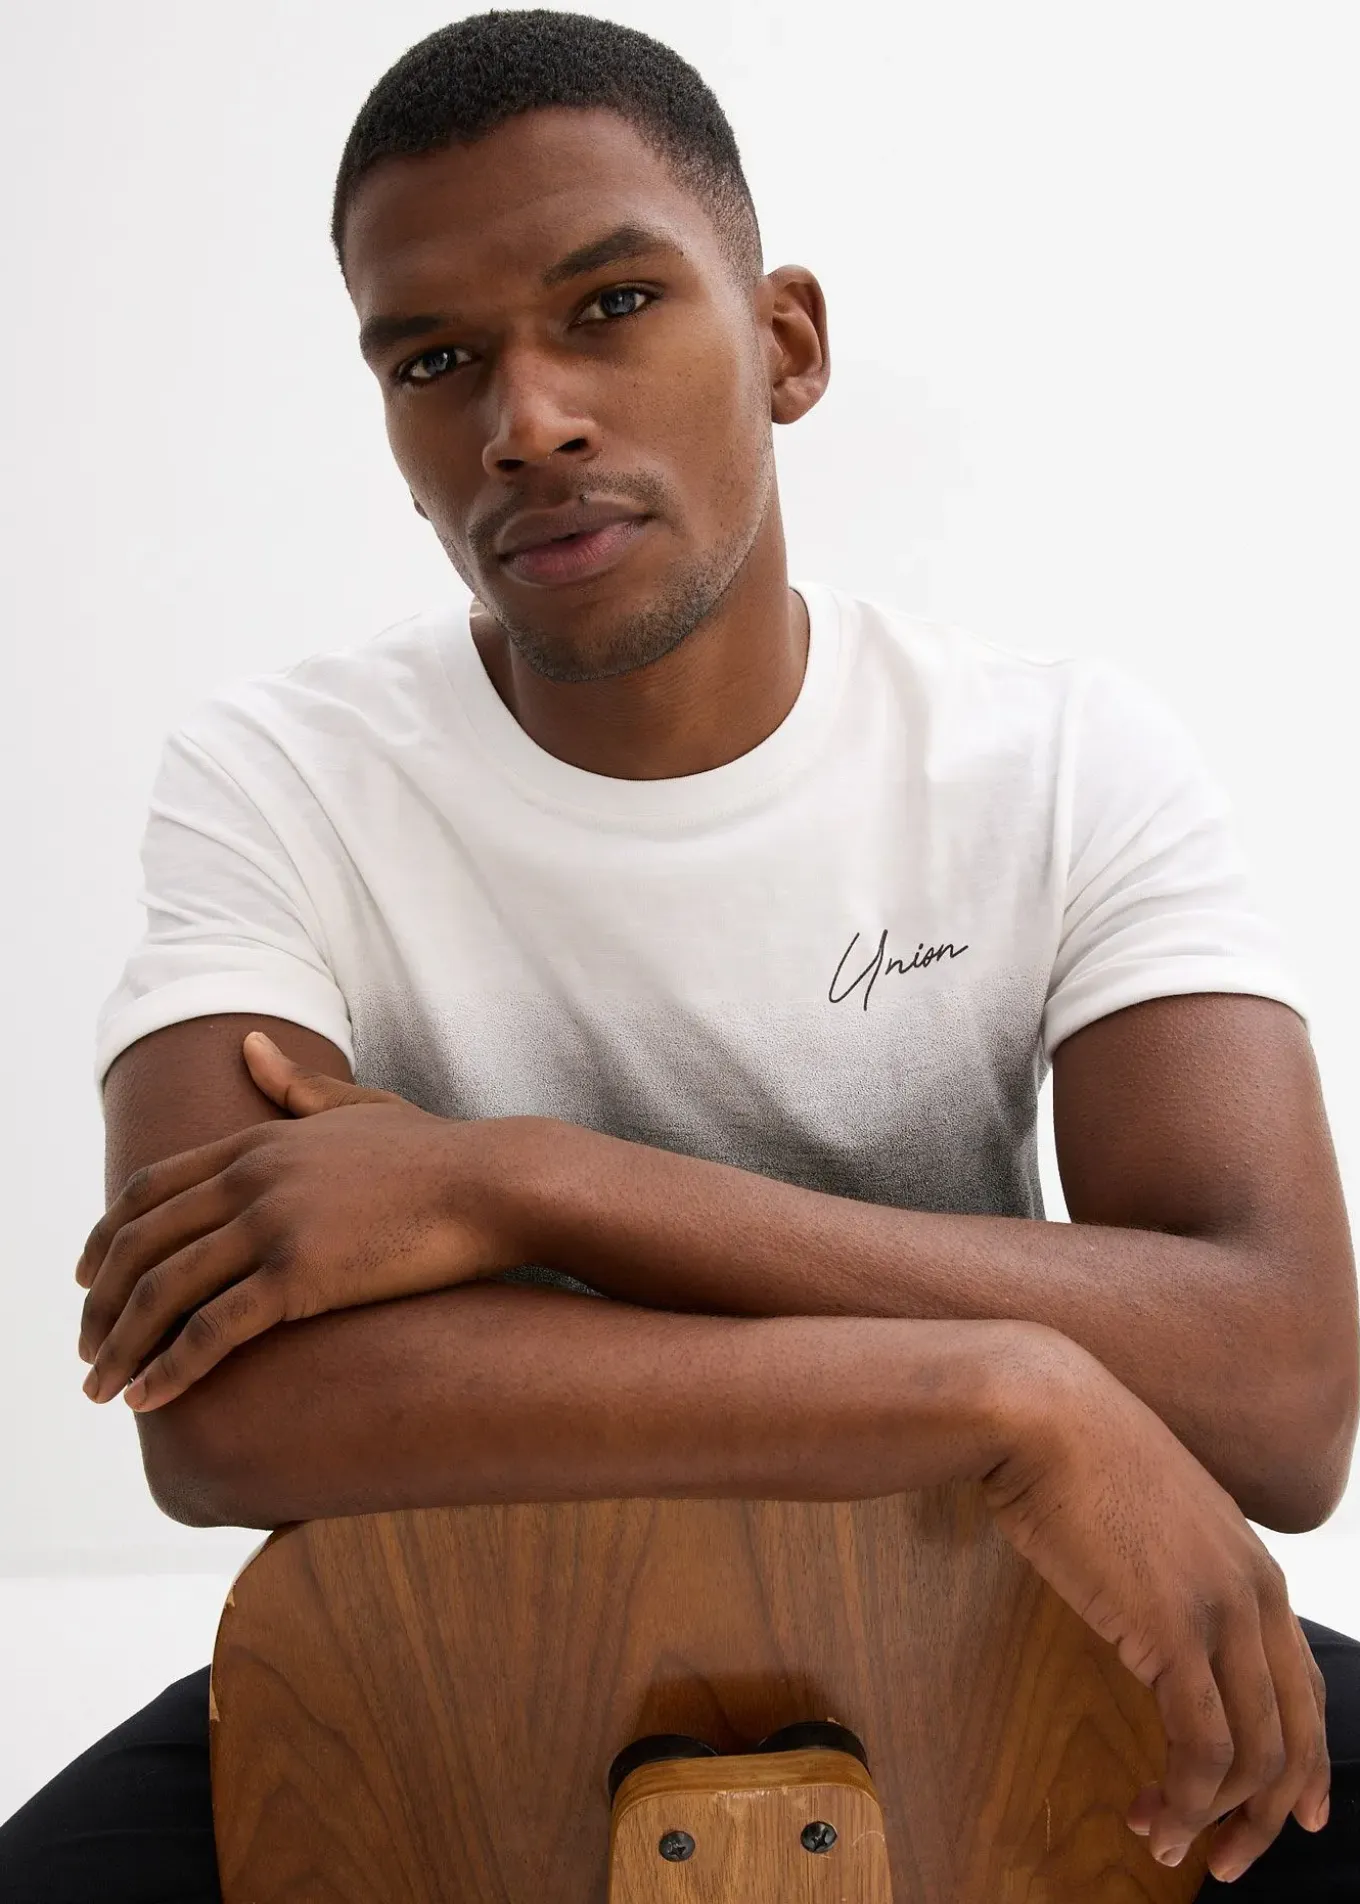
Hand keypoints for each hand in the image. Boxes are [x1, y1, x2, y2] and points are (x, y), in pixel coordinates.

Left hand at [76, 1031, 537, 1410]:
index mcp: (257, 1141)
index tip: (85, 1281)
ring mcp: (272, 1224)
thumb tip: (249, 1046)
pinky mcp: (299, 1275)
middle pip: (139, 1244)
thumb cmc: (441, 1153)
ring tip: (102, 1388)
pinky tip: (149, 1399)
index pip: (147, 1190)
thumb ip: (296, 1087)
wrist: (498, 1183)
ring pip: (162, 1291)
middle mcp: (251, 1178)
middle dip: (99, 1303)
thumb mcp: (360, 1108)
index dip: (104, 1239)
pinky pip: (211, 1331)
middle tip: (85, 1349)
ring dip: (119, 1346)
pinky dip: (169, 1368)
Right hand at [982, 1333, 1329, 1886]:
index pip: (1305, 1684)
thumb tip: (1154, 1616)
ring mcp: (1221, 1611)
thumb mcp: (1147, 1513)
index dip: (1305, 1761)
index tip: (1292, 1815)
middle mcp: (1256, 1591)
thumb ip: (1173, 1568)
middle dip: (1269, 1814)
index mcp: (1254, 1563)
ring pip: (1253, 1754)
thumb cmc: (1071, 1453)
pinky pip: (1202, 1745)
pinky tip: (1152, 1814)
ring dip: (1214, 1817)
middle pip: (1295, 1734)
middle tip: (1226, 1858)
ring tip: (1164, 1841)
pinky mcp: (1175, 1631)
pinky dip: (1183, 1797)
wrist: (1040, 1410)